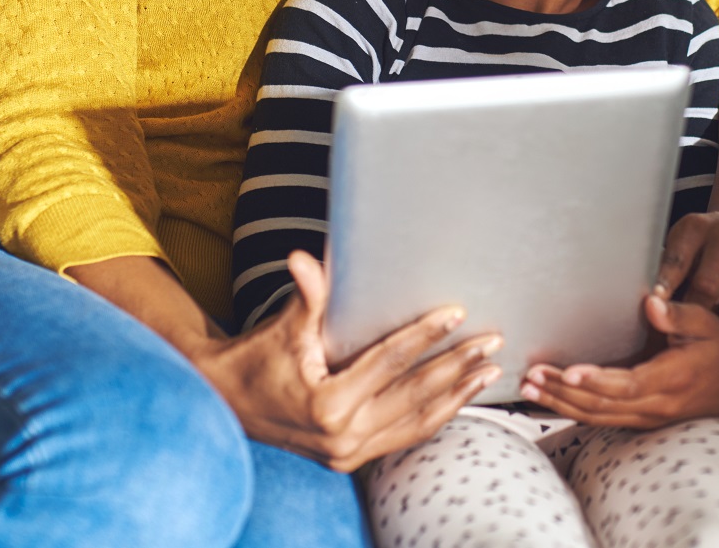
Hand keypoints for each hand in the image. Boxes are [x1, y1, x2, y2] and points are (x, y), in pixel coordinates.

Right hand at [191, 252, 500, 471]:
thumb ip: (305, 297)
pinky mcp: (351, 459)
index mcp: (327, 405)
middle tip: (492, 342)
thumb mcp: (281, 329)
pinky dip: (434, 415)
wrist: (226, 403)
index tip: (457, 314)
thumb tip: (304, 259)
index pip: (389, 364)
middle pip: (413, 396)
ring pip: (416, 422)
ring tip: (490, 370)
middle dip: (457, 367)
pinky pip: (404, 436)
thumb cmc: (256, 359)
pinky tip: (460, 396)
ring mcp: (349, 453)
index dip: (424, 336)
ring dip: (456, 396)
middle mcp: (342, 437)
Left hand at [517, 294, 718, 427]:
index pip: (629, 384)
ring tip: (529, 388)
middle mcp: (656, 404)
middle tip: (532, 376)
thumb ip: (679, 315)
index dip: (598, 380)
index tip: (571, 371)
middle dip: (564, 392)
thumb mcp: (708, 324)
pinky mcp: (640, 420)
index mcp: (672, 378)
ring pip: (598, 417)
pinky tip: (548, 401)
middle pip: (603, 405)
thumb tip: (651, 303)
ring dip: (562, 404)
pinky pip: (603, 420)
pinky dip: (573, 411)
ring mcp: (647, 417)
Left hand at [656, 206, 718, 335]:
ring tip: (717, 327)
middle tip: (691, 327)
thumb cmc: (713, 238)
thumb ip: (670, 268)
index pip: (676, 261)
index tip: (655, 307)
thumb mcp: (688, 240)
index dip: (664, 288)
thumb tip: (652, 304)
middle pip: (707, 288)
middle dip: (697, 314)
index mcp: (698, 227)